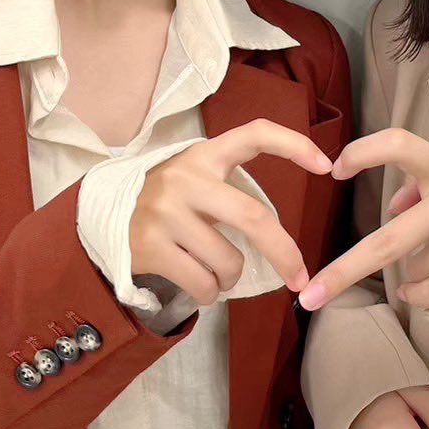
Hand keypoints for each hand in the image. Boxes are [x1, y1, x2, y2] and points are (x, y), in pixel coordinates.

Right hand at [130, 119, 331, 304]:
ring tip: (217, 271)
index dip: (294, 145)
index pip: (255, 135)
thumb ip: (230, 190)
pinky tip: (199, 283)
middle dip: (285, 254)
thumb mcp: (193, 178)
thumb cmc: (165, 201)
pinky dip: (211, 294)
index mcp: (204, 156)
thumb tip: (279, 236)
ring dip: (232, 277)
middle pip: (253, 219)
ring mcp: (165, 213)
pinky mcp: (150, 246)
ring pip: (228, 261)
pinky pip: (203, 284)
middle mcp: (185, 179)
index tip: (326, 166)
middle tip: (299, 277)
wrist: (101, 215)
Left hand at [298, 129, 428, 310]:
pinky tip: (423, 288)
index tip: (333, 168)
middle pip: (387, 241)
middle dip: (342, 273)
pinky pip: (428, 294)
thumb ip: (427, 182)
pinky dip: (419, 295)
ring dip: (411, 273)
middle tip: (307, 296)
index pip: (398, 145)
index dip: (363, 154)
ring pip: (411, 272)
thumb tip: (393, 206)